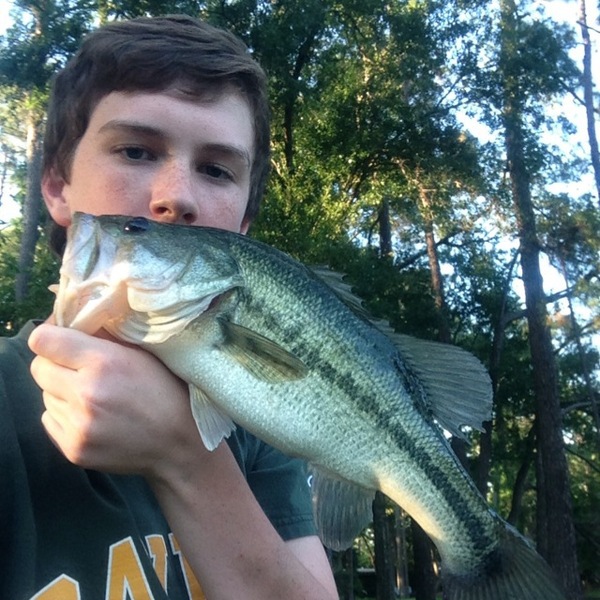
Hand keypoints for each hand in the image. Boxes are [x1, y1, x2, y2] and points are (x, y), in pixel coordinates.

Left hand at [28, 322, 199, 478]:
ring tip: (93, 395)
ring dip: (62, 391)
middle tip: (78, 367)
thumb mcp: (144, 354)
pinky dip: (65, 415)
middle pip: (38, 368)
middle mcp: (85, 394)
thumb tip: (72, 321)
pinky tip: (92, 416)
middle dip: (55, 363)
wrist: (179, 444)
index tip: (63, 338)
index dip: (52, 336)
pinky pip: (50, 419)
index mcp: (104, 362)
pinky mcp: (73, 449)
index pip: (42, 340)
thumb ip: (105, 337)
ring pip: (45, 395)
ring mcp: (77, 426)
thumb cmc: (166, 391)